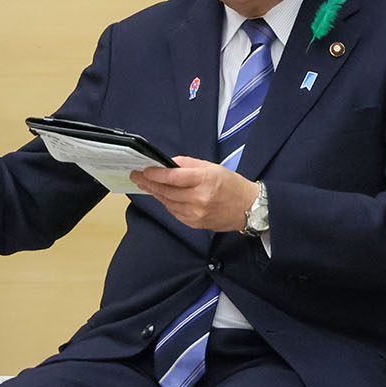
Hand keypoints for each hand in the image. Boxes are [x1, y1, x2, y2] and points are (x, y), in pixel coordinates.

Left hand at [130, 159, 259, 231]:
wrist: (249, 208)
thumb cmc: (231, 185)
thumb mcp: (212, 167)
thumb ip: (187, 164)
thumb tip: (166, 163)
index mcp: (205, 180)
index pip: (173, 177)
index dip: (155, 174)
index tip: (143, 170)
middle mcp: (200, 198)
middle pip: (166, 191)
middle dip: (148, 183)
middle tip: (136, 176)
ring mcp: (196, 213)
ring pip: (167, 202)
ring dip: (154, 192)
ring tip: (145, 184)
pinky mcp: (194, 223)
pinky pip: (174, 211)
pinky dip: (166, 202)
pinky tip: (161, 195)